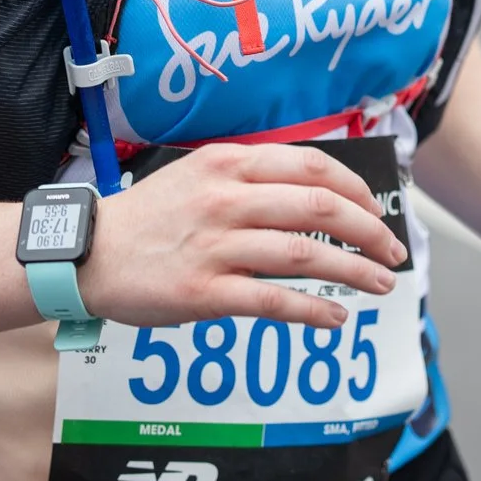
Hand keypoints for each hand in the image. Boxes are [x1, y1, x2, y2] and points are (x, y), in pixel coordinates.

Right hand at [74, 144, 410, 331]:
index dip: (356, 189)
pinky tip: (335, 317)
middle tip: (393, 250)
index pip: (311, 166)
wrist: (87, 253)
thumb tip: (313, 195)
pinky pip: (272, 301)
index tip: (377, 210)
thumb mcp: (197, 176)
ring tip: (381, 284)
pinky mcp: (205, 291)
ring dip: (354, 270)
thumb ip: (249, 179)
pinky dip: (312, 310)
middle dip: (368, 230)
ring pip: (304, 254)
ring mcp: (216, 245)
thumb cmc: (148, 219)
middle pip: (319, 207)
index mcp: (228, 163)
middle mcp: (226, 198)